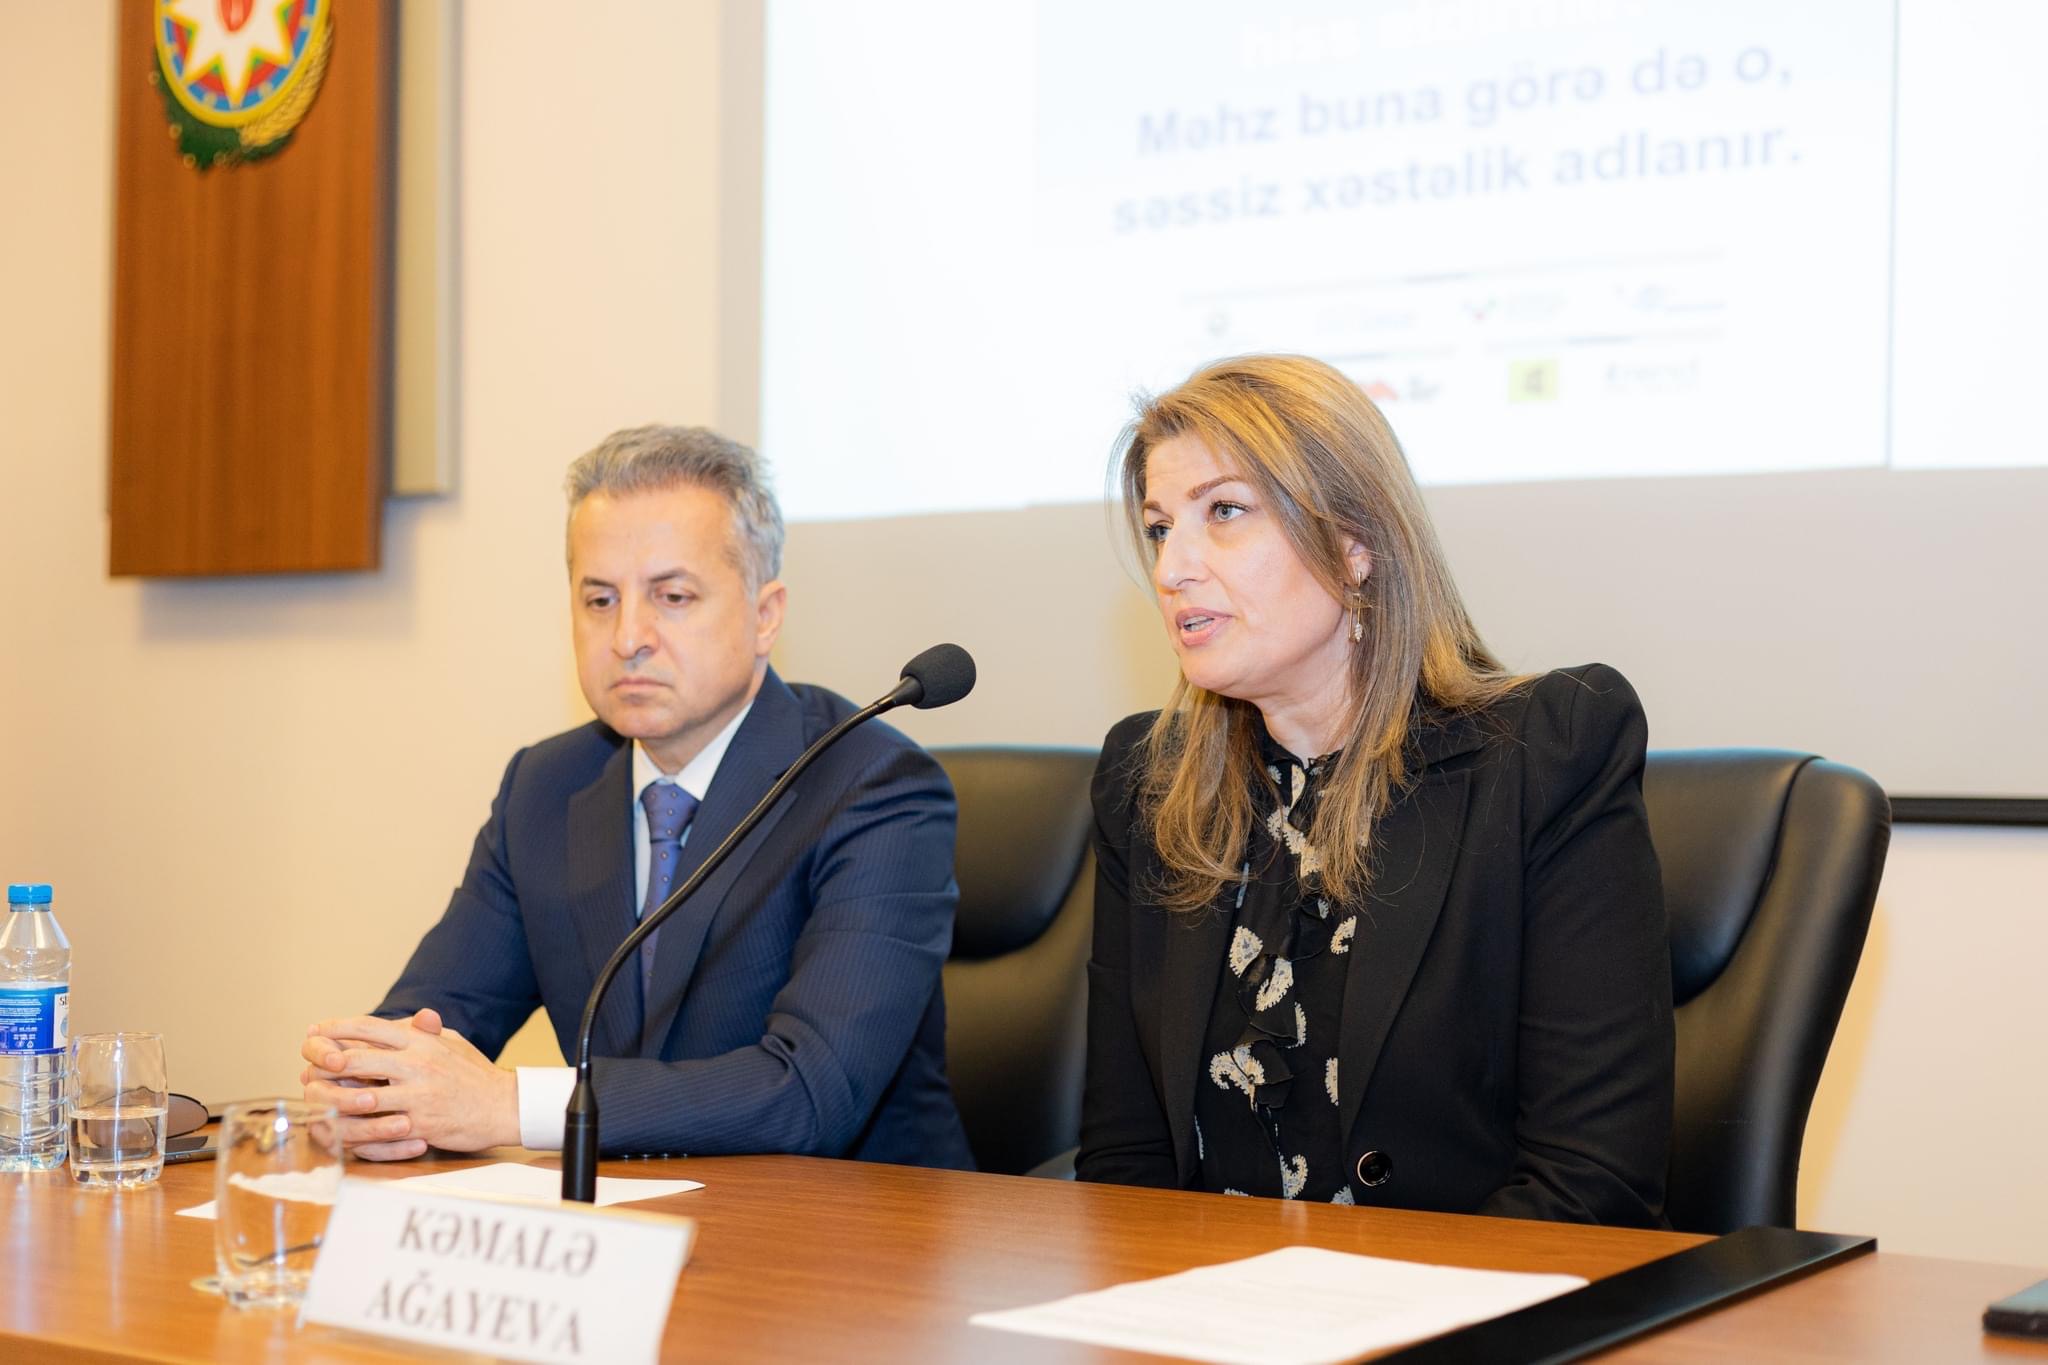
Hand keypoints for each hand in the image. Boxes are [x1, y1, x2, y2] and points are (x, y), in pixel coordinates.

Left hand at [300, 1009, 519, 1157]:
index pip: (371, 1028)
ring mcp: (417, 1097)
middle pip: (356, 1060)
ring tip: (313, 1097)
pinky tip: (336, 1127)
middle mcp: (417, 1065)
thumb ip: (427, 1031)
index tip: (316, 1030)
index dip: (338, 1027)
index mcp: (422, 1042)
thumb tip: (412, 1018)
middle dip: (326, 1062)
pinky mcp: (418, 1124)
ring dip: (331, 1098)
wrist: (504, 1107)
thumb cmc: (476, 1074)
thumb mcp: (453, 1043)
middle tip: (307, 1064)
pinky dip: (353, 1129)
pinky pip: (376, 1129)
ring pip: (360, 1098)